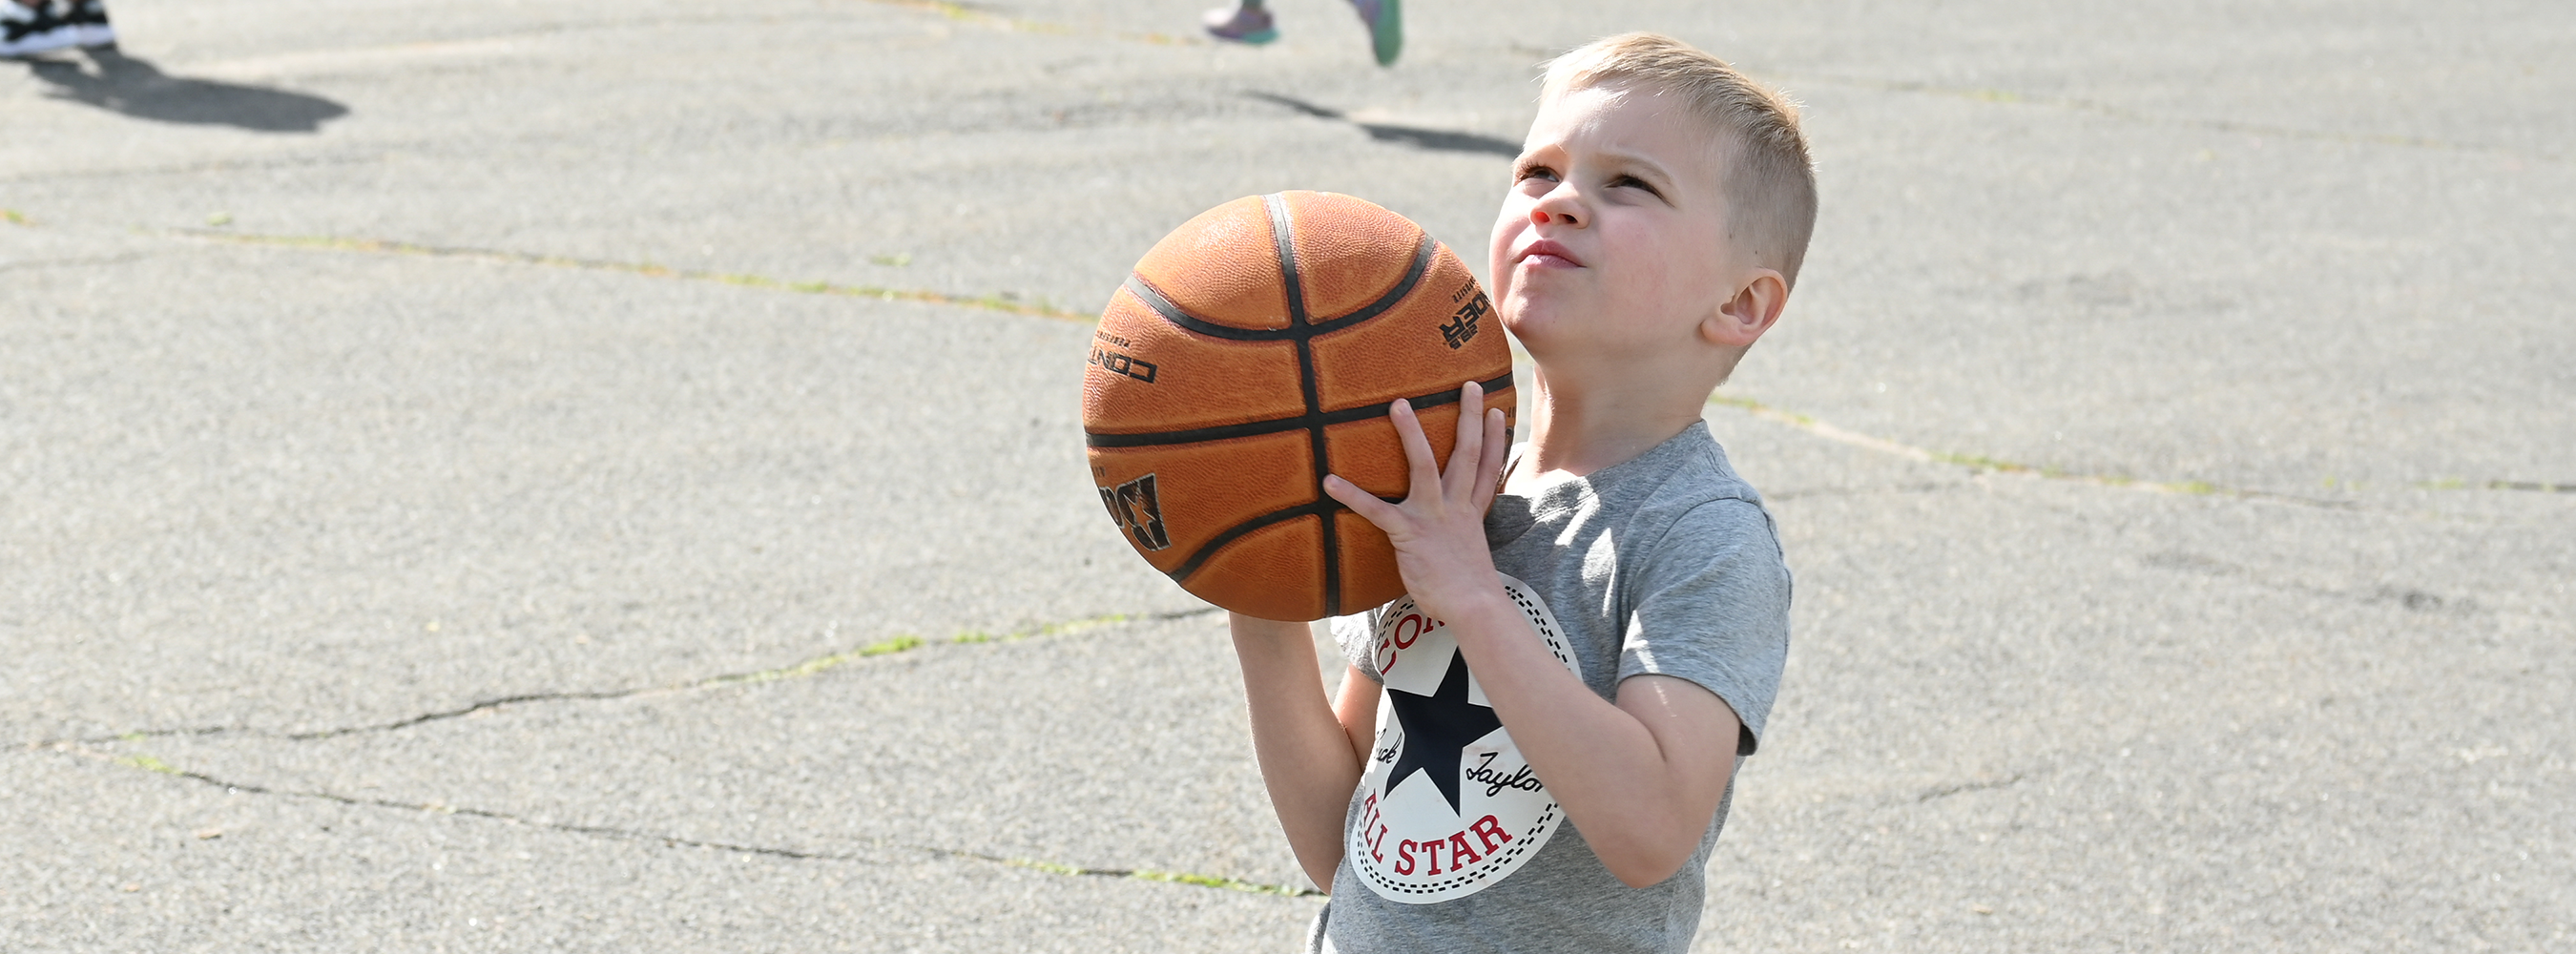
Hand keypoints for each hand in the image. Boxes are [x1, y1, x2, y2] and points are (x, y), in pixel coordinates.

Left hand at [1322, 380, 1512, 619]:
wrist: (1473, 607)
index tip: (1496, 410)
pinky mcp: (1409, 533)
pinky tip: (1329, 481)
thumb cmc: (1467, 589)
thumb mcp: (1468, 554)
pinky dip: (1352, 495)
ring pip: (1425, 466)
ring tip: (1399, 405)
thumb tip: (1448, 538)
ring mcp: (1433, 517)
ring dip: (1412, 435)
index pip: (1487, 468)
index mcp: (1470, 512)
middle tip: (1468, 384)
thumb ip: (1457, 537)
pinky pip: (1377, 510)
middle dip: (1467, 417)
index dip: (1495, 438)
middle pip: (1466, 454)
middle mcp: (1455, 506)